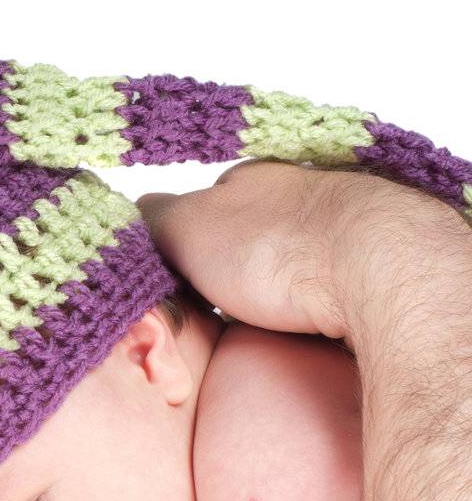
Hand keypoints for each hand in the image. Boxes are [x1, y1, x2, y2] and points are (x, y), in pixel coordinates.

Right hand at [137, 160, 467, 342]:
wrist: (372, 265)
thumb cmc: (274, 244)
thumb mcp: (185, 226)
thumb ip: (152, 218)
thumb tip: (128, 211)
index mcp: (252, 178)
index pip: (205, 206)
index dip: (185, 243)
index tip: (176, 277)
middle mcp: (298, 190)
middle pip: (249, 231)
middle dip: (229, 263)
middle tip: (210, 303)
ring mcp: (340, 222)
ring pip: (289, 255)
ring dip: (270, 282)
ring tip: (253, 317)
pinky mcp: (371, 260)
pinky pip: (325, 280)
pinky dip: (307, 299)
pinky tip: (299, 322)